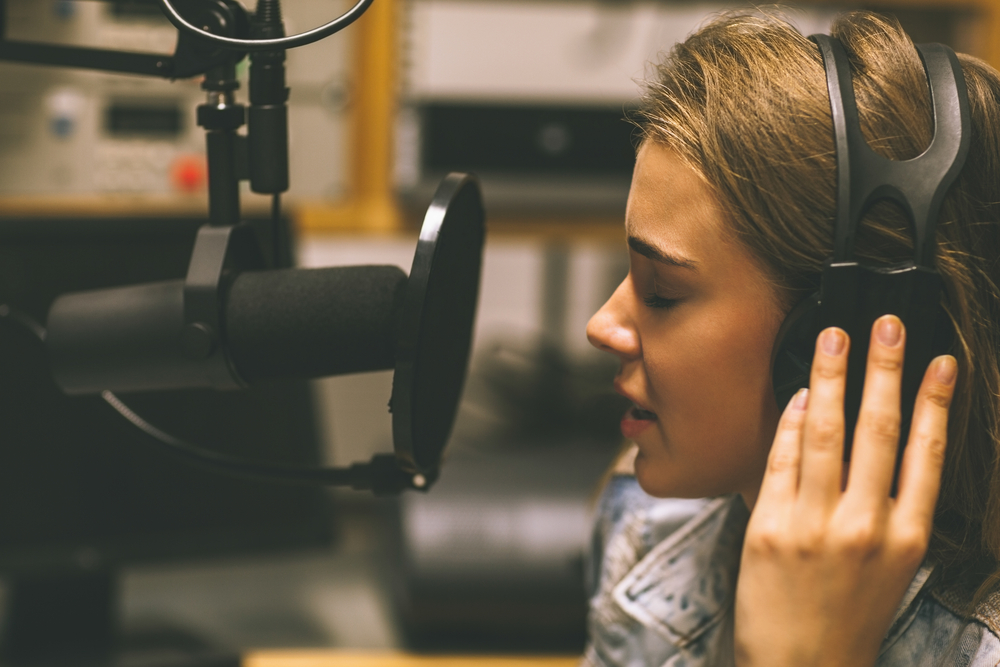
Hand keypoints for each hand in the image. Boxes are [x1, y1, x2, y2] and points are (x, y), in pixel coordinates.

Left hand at [734, 315, 956, 666]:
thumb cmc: (846, 616)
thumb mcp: (890, 568)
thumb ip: (889, 508)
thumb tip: (878, 440)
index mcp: (906, 538)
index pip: (928, 454)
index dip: (934, 401)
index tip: (939, 361)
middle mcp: (865, 527)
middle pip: (878, 430)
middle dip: (883, 369)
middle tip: (885, 324)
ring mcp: (814, 526)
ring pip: (826, 435)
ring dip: (832, 379)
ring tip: (835, 340)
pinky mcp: (769, 527)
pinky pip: (781, 460)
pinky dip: (792, 422)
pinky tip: (801, 394)